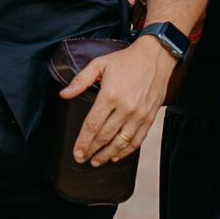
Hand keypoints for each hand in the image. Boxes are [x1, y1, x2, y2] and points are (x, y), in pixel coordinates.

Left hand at [62, 36, 172, 165]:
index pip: (93, 125)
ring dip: (107, 155)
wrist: (156, 56)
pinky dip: (126, 151)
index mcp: (110, 95)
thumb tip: (64, 95)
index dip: (83, 141)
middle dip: (91, 150)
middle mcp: (126, 108)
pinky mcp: (150, 117)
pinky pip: (137, 140)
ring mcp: (139, 114)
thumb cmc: (126, 60)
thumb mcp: (99, 64)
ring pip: (121, 142)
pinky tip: (116, 156)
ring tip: (97, 162)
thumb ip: (80, 80)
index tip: (76, 152)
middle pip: (105, 136)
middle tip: (82, 159)